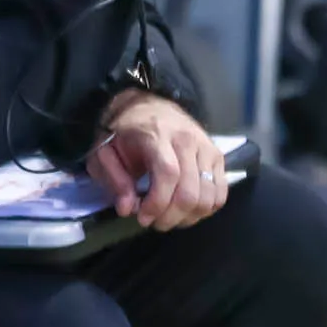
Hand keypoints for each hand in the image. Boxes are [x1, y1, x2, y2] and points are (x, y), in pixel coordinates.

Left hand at [89, 91, 228, 230]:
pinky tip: (188, 210)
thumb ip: (114, 179)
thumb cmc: (124, 131)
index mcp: (157, 135)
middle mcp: (188, 140)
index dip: (157, 203)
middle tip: (155, 222)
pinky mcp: (217, 156)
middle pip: (190, 190)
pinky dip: (206, 208)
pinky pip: (221, 191)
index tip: (143, 218)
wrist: (147, 104)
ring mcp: (206, 148)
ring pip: (209, 195)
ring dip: (189, 216)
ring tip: (170, 217)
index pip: (168, 174)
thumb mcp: (105, 151)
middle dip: (172, 216)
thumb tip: (127, 209)